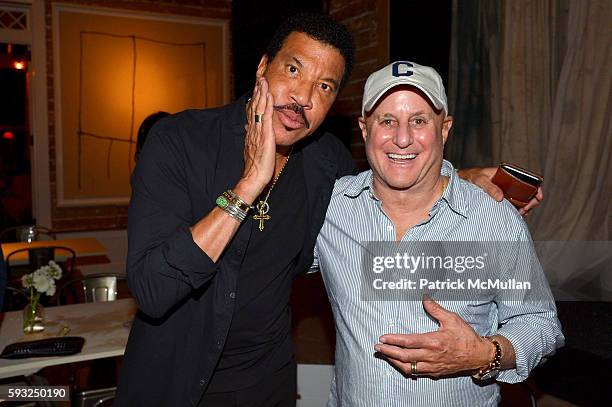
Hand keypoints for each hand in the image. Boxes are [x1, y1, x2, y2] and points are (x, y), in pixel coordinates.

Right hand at [236, 78, 275, 202]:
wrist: (253, 178)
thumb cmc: (255, 166)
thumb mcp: (252, 147)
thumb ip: (251, 136)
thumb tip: (247, 126)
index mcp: (251, 131)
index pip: (253, 109)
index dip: (255, 96)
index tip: (257, 83)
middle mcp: (253, 128)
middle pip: (254, 104)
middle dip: (257, 89)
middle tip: (260, 73)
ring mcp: (258, 131)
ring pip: (259, 107)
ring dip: (261, 92)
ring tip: (263, 78)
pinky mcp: (264, 136)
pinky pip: (265, 117)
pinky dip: (266, 104)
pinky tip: (268, 94)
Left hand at [374, 296, 492, 377]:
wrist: (479, 355)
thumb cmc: (466, 337)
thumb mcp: (452, 319)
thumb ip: (436, 309)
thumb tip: (425, 297)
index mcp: (433, 341)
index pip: (408, 341)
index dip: (393, 340)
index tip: (383, 337)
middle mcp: (431, 356)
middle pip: (404, 356)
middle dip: (388, 351)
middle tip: (377, 347)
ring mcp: (432, 366)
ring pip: (408, 367)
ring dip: (394, 361)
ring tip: (384, 355)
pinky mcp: (435, 372)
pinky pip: (416, 373)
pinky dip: (405, 368)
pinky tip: (399, 363)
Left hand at [457, 167, 543, 215]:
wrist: (464, 180)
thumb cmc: (472, 176)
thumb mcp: (480, 180)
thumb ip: (489, 187)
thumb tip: (500, 198)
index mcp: (509, 173)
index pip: (529, 180)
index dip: (537, 189)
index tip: (538, 197)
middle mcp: (511, 181)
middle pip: (528, 192)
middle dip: (531, 202)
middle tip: (524, 210)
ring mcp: (508, 190)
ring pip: (523, 199)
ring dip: (525, 207)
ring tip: (519, 213)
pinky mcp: (503, 197)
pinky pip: (514, 203)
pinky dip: (517, 209)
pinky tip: (515, 213)